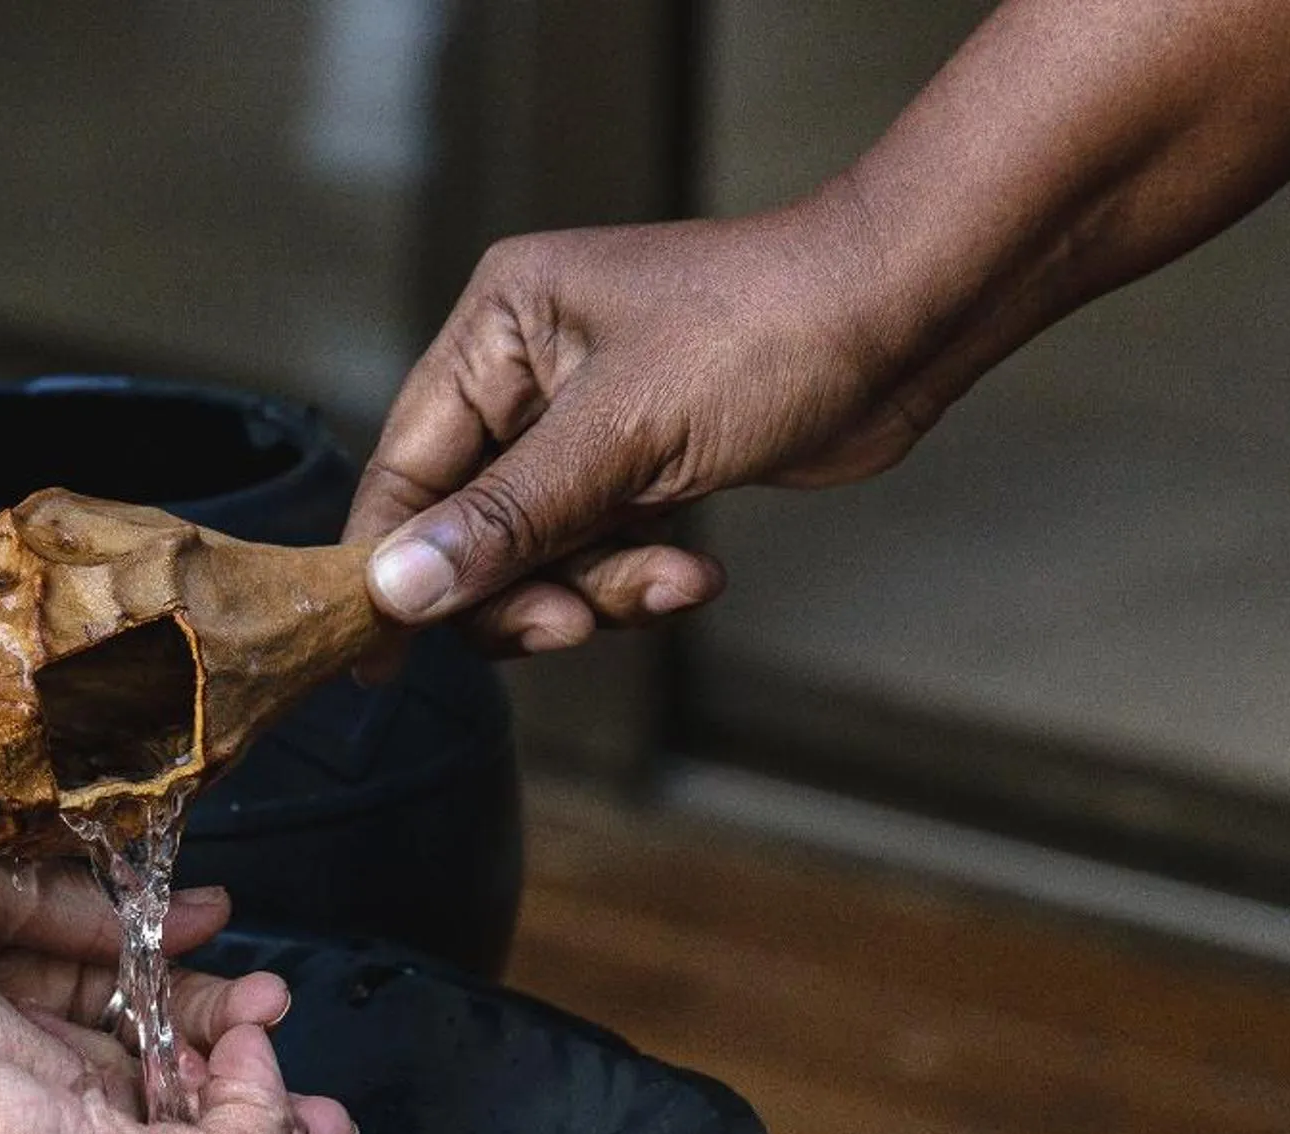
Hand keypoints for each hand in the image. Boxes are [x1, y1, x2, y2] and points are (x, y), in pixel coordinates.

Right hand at [347, 186, 937, 656]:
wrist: (913, 318)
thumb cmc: (771, 330)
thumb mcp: (622, 434)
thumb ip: (503, 519)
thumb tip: (396, 588)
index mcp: (496, 331)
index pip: (404, 470)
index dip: (388, 565)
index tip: (375, 659)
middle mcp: (524, 375)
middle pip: (465, 530)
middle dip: (520, 589)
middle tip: (568, 627)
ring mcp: (582, 427)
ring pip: (534, 558)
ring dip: (595, 591)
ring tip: (668, 585)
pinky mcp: (636, 469)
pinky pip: (595, 556)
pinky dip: (636, 580)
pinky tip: (692, 576)